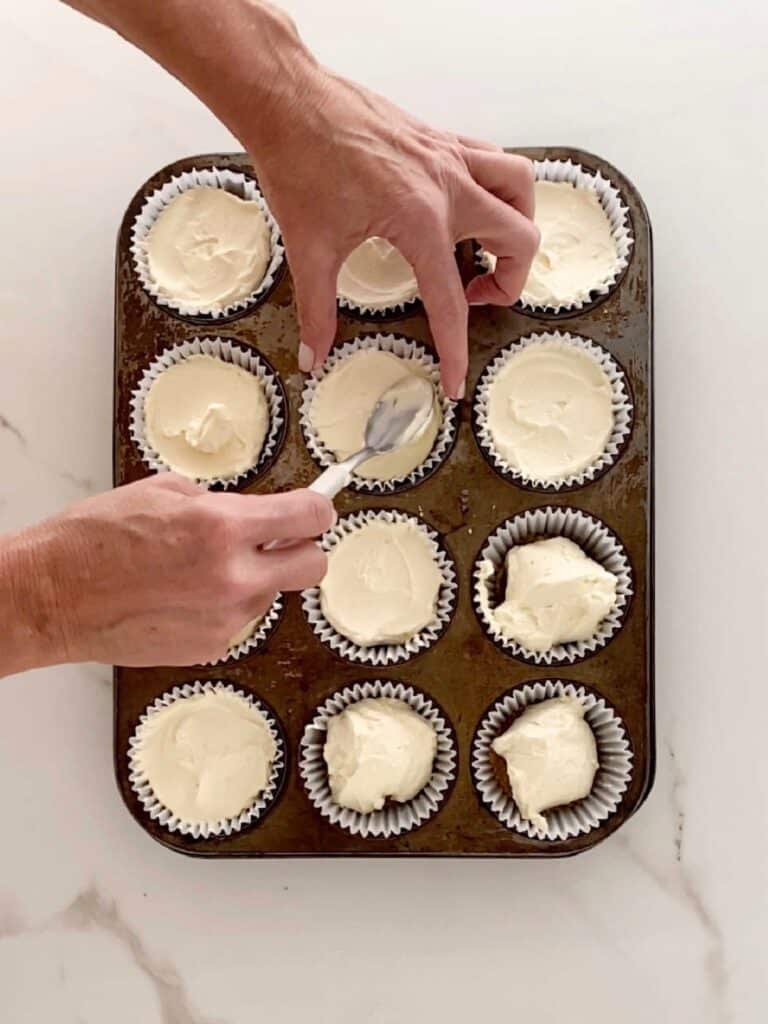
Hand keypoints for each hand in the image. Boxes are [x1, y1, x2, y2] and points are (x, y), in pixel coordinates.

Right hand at [2, 475, 333, 670]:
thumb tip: (256, 513)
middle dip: (302, 549)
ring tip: (201, 569)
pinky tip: (184, 596)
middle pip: (314, 565)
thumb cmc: (93, 541)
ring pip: (272, 595)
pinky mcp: (210, 648)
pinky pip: (238, 621)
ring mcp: (224, 619)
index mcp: (221, 528)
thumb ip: (222, 503)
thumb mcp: (163, 493)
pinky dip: (224, 607)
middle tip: (277, 541)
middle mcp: (232, 578)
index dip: (319, 509)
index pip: (310, 518)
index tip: (316, 508)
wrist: (51, 597)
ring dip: (255, 579)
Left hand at [63, 1, 536, 399]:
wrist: (288, 99)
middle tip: (476, 296)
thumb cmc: (298, 166)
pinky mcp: (441, 138)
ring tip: (488, 249)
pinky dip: (499, 189)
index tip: (457, 382)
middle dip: (510, 281)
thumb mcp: (308, 249)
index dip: (455, 351)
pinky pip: (495, 162)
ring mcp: (450, 157)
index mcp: (420, 221)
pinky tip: (467, 207)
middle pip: (521, 239)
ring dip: (518, 226)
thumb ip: (317, 311)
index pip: (451, 301)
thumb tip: (313, 359)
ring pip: (522, 189)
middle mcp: (449, 187)